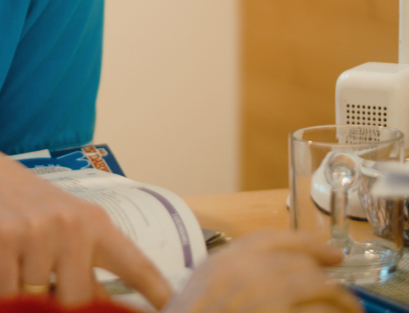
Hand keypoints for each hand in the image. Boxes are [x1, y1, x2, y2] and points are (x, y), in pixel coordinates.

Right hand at [0, 138, 171, 308]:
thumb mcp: (57, 224)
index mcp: (93, 222)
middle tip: (39, 288)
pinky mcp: (2, 238)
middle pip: (79, 301)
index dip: (158, 293)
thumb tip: (100, 305)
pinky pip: (6, 293)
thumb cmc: (10, 200)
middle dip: (57, 303)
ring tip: (9, 268)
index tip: (173, 308)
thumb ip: (83, 262)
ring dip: (20, 295)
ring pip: (37, 299)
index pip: (136, 266)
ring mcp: (37, 230)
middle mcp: (71, 225)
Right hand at [164, 230, 359, 312]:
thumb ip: (226, 281)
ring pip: (319, 287)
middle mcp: (244, 274)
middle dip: (327, 278)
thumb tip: (265, 281)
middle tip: (344, 292)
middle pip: (300, 263)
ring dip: (341, 300)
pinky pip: (318, 311)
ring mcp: (264, 298)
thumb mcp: (197, 295)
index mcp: (222, 263)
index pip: (272, 240)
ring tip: (348, 309)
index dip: (307, 244)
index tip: (329, 251)